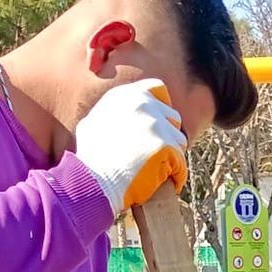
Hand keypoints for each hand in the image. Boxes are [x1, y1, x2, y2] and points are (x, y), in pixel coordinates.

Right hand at [75, 80, 187, 212]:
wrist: (93, 182)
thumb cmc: (90, 160)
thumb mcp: (92, 124)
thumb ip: (110, 113)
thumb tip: (115, 115)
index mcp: (126, 94)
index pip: (158, 88)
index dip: (161, 109)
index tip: (156, 127)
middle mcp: (143, 104)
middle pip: (173, 118)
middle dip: (168, 136)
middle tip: (155, 156)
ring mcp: (155, 124)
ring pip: (180, 141)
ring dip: (172, 157)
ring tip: (155, 171)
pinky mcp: (165, 146)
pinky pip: (181, 163)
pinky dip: (175, 175)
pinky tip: (162, 183)